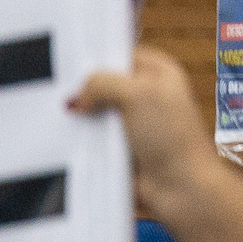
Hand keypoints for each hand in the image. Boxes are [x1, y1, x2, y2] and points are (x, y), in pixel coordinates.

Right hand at [69, 47, 219, 214]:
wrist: (181, 187)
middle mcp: (149, 95)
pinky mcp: (124, 147)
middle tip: (61, 93)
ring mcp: (136, 122)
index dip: (96, 59)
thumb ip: (102, 83)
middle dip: (85, 91)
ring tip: (61, 118)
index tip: (69, 63)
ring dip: (83, 119)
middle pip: (103, 84)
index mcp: (160, 72)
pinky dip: (84, 140)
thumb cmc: (172, 138)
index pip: (120, 54)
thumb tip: (78, 97)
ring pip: (96, 113)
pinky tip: (68, 139)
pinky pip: (95, 138)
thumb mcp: (138, 93)